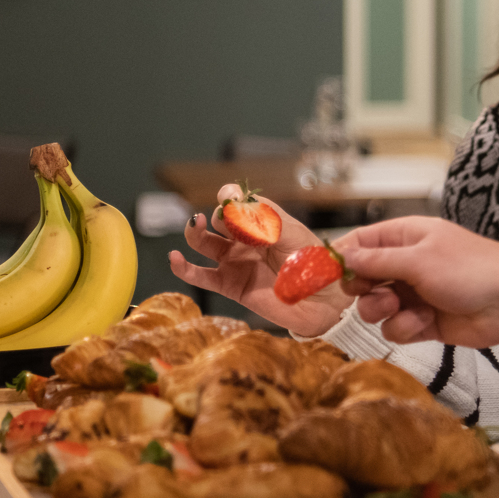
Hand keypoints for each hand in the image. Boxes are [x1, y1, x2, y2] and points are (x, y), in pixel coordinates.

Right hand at [168, 197, 346, 333]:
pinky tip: (175, 258)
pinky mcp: (230, 285)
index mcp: (263, 222)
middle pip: (219, 219)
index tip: (228, 197)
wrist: (324, 301)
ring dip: (195, 231)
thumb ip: (265, 221)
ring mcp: (236, 261)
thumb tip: (235, 206)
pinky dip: (184, 268)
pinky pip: (201, 276)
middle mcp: (246, 239)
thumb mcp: (293, 235)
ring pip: (205, 242)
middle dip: (220, 215)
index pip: (237, 202)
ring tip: (197, 224)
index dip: (229, 196)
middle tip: (232, 222)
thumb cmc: (314, 264)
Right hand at [335, 217, 498, 348]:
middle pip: (362, 279)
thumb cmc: (473, 269)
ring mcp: (414, 294)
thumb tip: (344, 255)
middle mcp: (407, 264)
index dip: (342, 258)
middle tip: (375, 293)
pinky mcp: (423, 322)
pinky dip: (406, 327)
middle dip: (363, 290)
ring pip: (375, 308)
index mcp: (406, 237)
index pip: (361, 242)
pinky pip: (395, 328)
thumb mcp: (419, 259)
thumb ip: (377, 260)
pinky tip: (426, 321)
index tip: (326, 275)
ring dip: (384, 311)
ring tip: (403, 308)